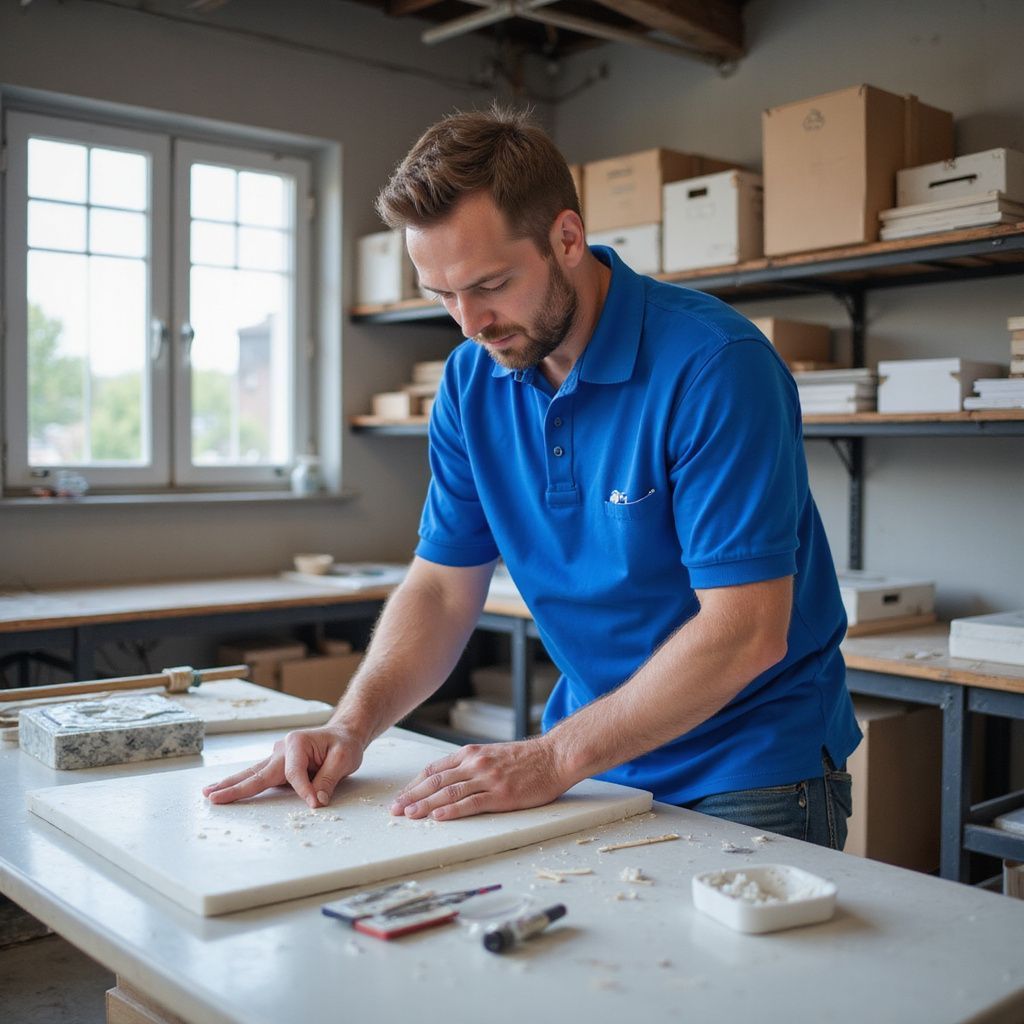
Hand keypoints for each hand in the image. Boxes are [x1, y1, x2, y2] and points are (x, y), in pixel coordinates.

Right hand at [202, 726, 363, 808]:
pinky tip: (225, 788)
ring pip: (252, 773)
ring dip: (231, 784)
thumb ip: (328, 780)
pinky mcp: (278, 765)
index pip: (295, 773)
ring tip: (209, 792)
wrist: (344, 734)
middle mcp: (282, 748)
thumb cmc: (344, 744)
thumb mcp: (344, 759)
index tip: (315, 803)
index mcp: (297, 743)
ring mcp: (278, 756)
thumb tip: (315, 801)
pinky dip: (242, 783)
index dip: (304, 790)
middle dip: (236, 786)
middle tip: (213, 797)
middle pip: (258, 772)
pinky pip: (259, 775)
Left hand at [390, 736, 574, 820]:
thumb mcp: (492, 754)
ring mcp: (487, 779)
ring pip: (449, 792)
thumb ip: (471, 764)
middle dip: (413, 796)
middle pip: (436, 781)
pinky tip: (438, 816)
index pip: (435, 769)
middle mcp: (475, 764)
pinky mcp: (501, 794)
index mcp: (471, 754)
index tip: (402, 795)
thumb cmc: (525, 758)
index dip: (415, 784)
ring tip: (409, 815)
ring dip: (425, 804)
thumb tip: (450, 779)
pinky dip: (452, 810)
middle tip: (395, 809)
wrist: (553, 757)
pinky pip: (471, 803)